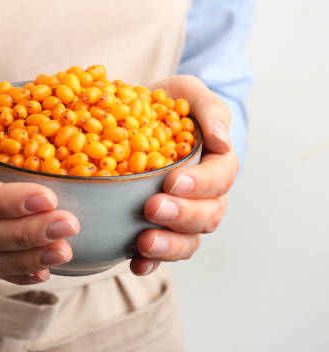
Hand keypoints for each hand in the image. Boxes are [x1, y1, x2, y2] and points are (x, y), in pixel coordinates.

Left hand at [130, 75, 238, 274]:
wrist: (132, 115)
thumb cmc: (165, 102)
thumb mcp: (186, 91)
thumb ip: (209, 109)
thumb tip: (222, 140)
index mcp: (215, 161)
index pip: (221, 177)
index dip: (200, 182)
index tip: (172, 180)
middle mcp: (204, 193)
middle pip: (208, 214)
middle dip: (182, 214)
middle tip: (153, 208)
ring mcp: (181, 214)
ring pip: (189, 240)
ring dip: (170, 245)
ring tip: (144, 243)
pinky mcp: (156, 227)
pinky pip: (162, 253)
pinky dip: (151, 262)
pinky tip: (136, 263)